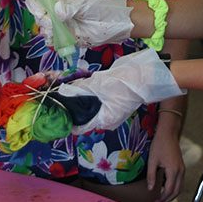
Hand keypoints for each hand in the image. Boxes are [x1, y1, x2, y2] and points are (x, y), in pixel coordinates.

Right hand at [27, 0, 132, 47]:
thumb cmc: (101, 8)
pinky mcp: (70, 40)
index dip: (36, 7)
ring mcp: (64, 27)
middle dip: (44, 23)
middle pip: (40, 19)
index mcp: (60, 2)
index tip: (41, 13)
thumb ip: (69, 8)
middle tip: (54, 24)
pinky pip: (57, 44)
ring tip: (59, 34)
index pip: (40, 1)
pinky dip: (57, 45)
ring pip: (47, 33)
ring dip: (49, 35)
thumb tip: (56, 11)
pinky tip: (64, 44)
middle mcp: (59, 15)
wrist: (117, 23)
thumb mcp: (85, 5)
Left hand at [56, 48, 182, 132]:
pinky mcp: (114, 102)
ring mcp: (112, 111)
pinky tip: (83, 86)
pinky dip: (90, 96)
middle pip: (84, 117)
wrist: (146, 75)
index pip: (79, 126)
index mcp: (104, 120)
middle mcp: (107, 119)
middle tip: (60, 96)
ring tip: (69, 90)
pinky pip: (98, 102)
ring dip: (81, 101)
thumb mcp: (100, 84)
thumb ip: (81, 89)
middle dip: (72, 108)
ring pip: (91, 109)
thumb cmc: (125, 82)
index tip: (55, 109)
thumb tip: (63, 91)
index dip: (66, 118)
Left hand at [148, 123, 183, 201]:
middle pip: (177, 191)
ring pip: (180, 187)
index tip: (155, 201)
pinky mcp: (182, 166)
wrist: (168, 133)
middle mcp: (180, 171)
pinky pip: (180, 181)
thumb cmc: (159, 144)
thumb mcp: (152, 160)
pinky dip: (174, 187)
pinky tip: (166, 187)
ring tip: (162, 197)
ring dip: (172, 194)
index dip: (162, 198)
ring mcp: (182, 168)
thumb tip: (150, 189)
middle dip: (168, 199)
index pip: (169, 190)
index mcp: (173, 170)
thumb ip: (151, 176)